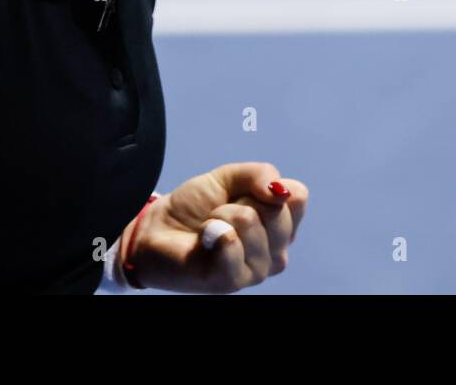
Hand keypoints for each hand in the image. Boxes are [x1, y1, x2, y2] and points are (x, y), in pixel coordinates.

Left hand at [121, 161, 307, 293]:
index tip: (242, 194)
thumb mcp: (229, 177)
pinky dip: (211, 231)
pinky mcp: (231, 281)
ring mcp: (257, 270)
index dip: (266, 185)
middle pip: (277, 209)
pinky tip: (204, 241)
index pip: (299, 196)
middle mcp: (277, 252)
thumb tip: (279, 190)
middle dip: (241, 200)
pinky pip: (231, 242)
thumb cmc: (195, 207)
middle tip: (220, 213)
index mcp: (282, 227)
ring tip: (209, 228)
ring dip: (220, 215)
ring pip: (250, 221)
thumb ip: (260, 173)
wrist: (157, 228)